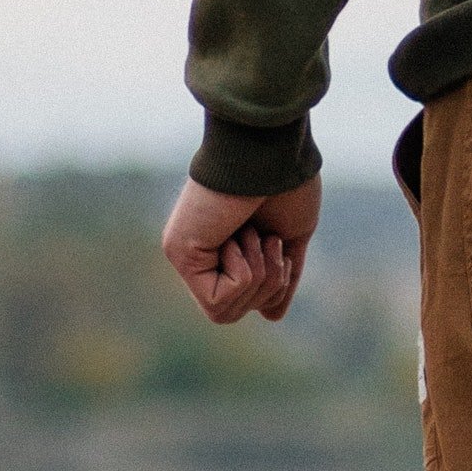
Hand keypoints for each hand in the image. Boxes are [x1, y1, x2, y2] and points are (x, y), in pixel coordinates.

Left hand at [161, 172, 321, 325]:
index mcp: (230, 247)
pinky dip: (241, 273)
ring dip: (257, 274)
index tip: (278, 242)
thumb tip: (270, 316)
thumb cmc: (287, 184)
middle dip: (268, 283)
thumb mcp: (292, 238)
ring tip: (253, 233)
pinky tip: (234, 237)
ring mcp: (188, 252)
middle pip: (237, 312)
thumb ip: (279, 277)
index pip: (245, 300)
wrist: (274, 154)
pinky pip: (216, 301)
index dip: (273, 286)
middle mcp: (202, 251)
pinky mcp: (179, 252)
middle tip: (268, 238)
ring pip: (227, 312)